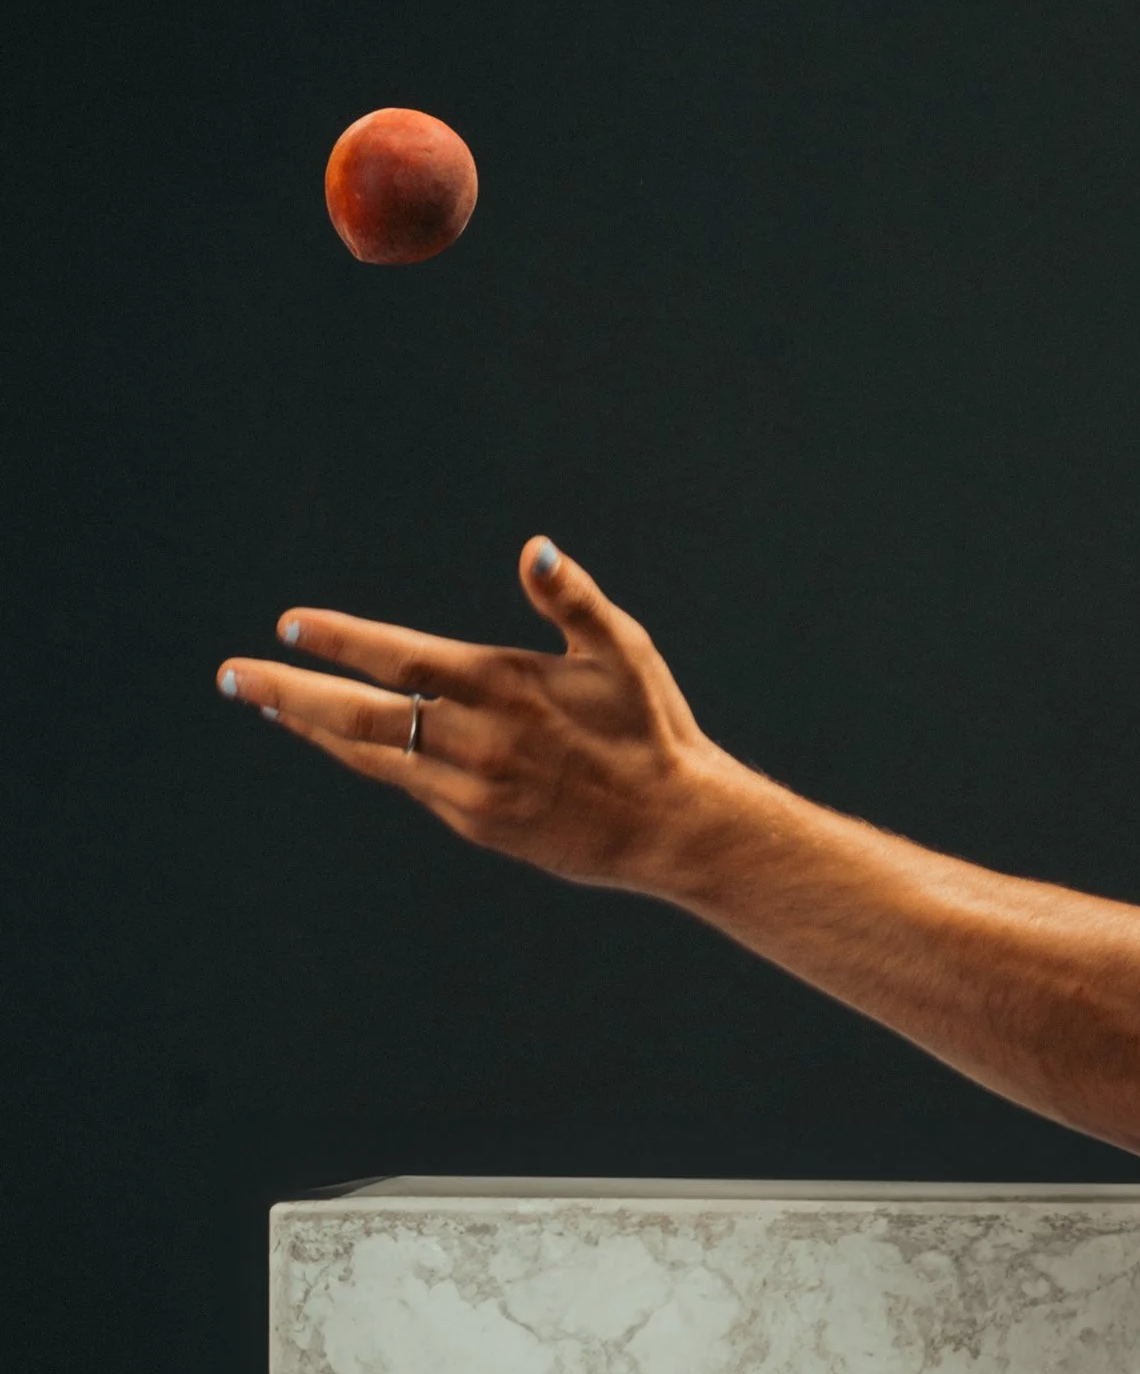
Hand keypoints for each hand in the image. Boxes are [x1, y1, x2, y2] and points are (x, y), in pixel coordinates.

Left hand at [216, 538, 727, 892]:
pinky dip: (369, 757)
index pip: (404, 659)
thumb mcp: (624, 651)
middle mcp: (479, 740)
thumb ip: (572, 598)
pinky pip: (409, 783)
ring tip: (269, 706)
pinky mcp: (477, 822)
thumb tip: (535, 548)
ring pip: (373, 754)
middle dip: (289, 694)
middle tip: (232, 676)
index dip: (343, 641)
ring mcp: (471, 788)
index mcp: (509, 687)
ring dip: (314, 728)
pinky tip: (343, 738)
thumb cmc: (651, 726)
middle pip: (361, 716)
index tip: (291, 623)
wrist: (673, 825)